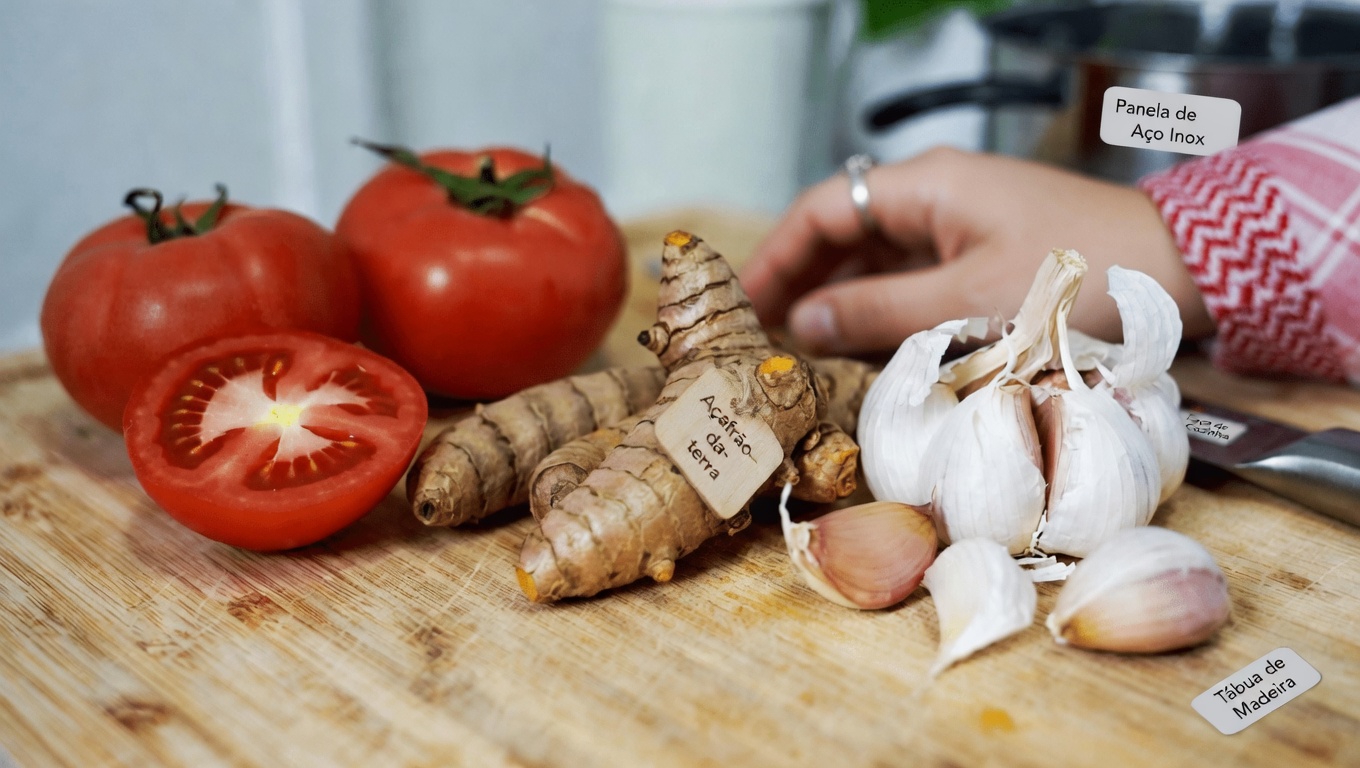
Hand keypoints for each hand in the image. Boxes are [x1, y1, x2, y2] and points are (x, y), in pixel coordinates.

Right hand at [738, 147, 1215, 355]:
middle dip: (801, 283)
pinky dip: (883, 310)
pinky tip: (866, 350)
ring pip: (877, 260)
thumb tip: (803, 322)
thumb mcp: (967, 303)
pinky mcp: (984, 255)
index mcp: (926, 186)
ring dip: (841, 301)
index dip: (775, 256)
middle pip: (844, 234)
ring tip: (805, 352)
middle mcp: (937, 196)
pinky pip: (914, 278)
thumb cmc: (1081, 276)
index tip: (742, 304)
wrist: (1178, 271)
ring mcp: (961, 225)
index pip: (823, 210)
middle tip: (764, 337)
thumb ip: (876, 311)